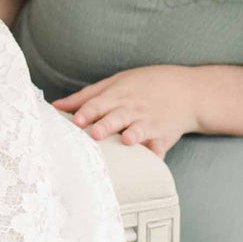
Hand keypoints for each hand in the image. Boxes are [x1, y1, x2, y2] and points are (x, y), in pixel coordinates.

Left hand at [52, 65, 199, 159]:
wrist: (187, 90)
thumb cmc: (144, 86)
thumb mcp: (115, 83)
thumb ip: (86, 96)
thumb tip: (56, 106)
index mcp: (118, 95)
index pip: (99, 103)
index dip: (87, 111)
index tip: (76, 120)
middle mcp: (133, 109)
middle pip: (117, 116)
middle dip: (107, 124)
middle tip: (96, 133)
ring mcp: (149, 122)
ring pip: (140, 129)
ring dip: (134, 135)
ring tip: (127, 140)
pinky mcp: (164, 135)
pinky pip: (161, 145)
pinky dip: (158, 151)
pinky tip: (154, 158)